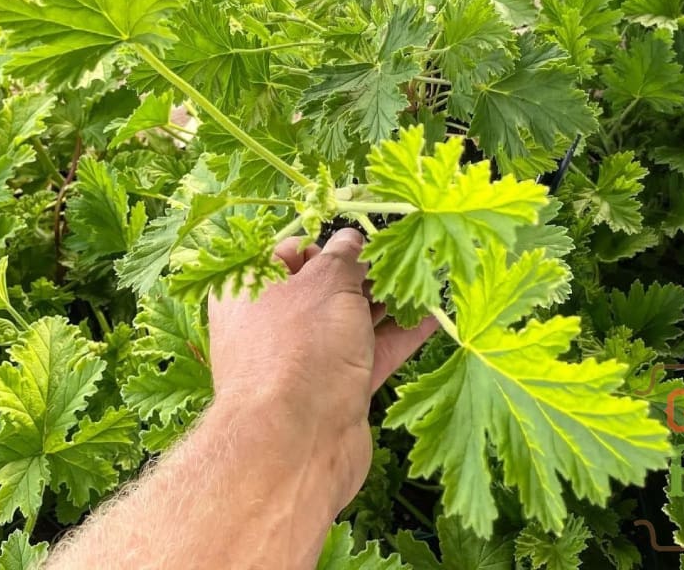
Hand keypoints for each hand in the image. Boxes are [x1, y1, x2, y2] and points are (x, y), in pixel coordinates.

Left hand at [207, 228, 437, 517]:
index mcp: (250, 290)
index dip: (328, 242)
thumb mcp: (328, 282)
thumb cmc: (299, 348)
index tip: (365, 236)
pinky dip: (400, 335)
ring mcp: (305, 359)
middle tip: (406, 255)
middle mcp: (273, 324)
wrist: (296, 446)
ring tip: (428, 279)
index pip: (291, 252)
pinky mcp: (335, 390)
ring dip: (389, 302)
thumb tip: (354, 241)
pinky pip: (371, 352)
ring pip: (352, 320)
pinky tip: (432, 316)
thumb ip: (346, 256)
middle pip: (327, 287)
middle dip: (367, 273)